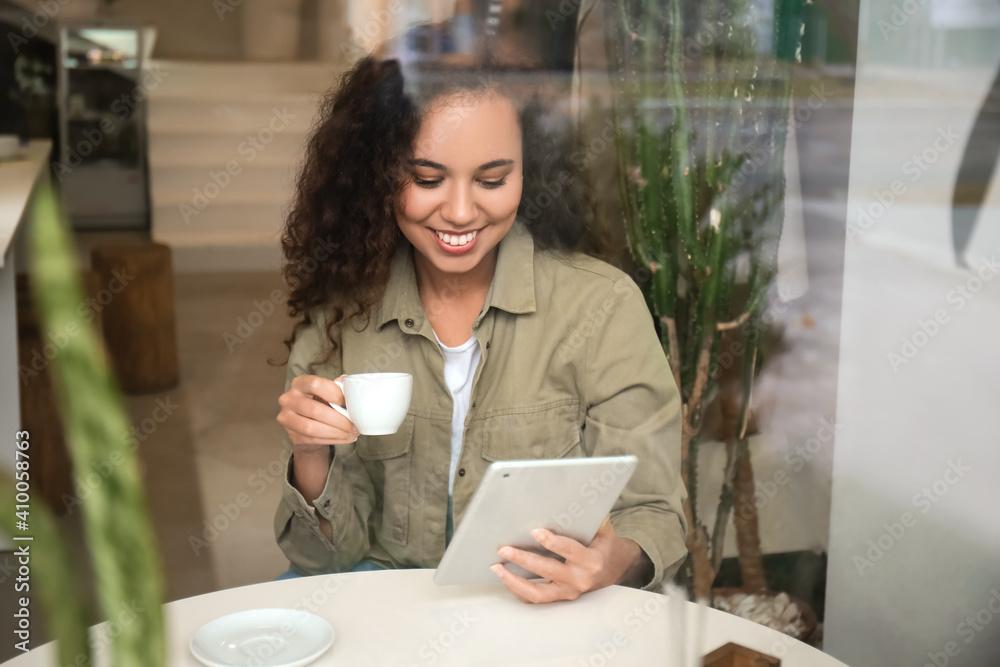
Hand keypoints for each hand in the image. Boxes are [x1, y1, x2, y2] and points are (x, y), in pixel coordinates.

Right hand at [277, 374, 358, 450]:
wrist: (306, 422)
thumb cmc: (319, 402)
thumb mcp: (326, 392)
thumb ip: (338, 389)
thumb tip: (351, 390)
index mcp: (300, 383)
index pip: (316, 385)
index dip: (334, 394)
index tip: (347, 403)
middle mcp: (288, 399)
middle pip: (315, 410)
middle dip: (339, 420)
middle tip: (354, 425)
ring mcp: (287, 418)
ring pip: (312, 428)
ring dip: (336, 433)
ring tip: (351, 434)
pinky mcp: (291, 435)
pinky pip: (313, 439)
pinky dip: (332, 440)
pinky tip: (344, 438)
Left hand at [491, 516, 647, 603]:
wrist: (616, 569)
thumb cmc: (605, 545)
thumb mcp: (603, 529)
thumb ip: (590, 515)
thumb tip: (575, 495)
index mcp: (591, 561)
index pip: (569, 550)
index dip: (552, 542)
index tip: (535, 531)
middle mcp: (579, 579)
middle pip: (547, 570)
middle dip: (524, 559)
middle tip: (505, 549)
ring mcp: (568, 592)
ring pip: (537, 593)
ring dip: (514, 581)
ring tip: (497, 567)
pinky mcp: (560, 598)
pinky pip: (535, 599)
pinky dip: (517, 590)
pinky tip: (505, 577)